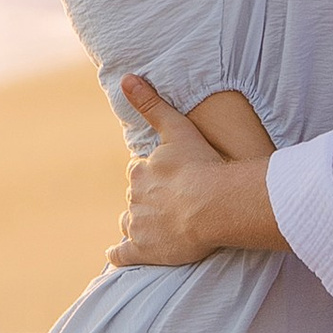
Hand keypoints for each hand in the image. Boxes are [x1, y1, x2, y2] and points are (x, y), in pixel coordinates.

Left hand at [108, 77, 229, 267]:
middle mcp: (134, 197)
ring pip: (130, 222)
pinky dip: (119, 255)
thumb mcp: (176, 128)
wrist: (213, 204)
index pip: (141, 173)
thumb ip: (151, 104)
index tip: (173, 180)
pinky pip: (122, 255)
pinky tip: (119, 254)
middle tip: (175, 204)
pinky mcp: (143, 250)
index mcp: (141, 172)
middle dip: (150, 199)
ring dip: (140, 224)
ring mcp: (137, 224)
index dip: (156, 176)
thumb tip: (126, 77)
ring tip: (159, 227)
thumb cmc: (201, 166)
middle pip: (137, 197)